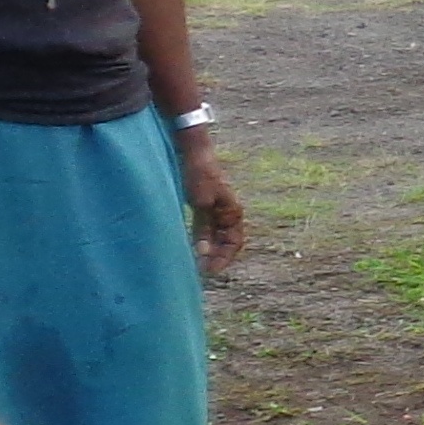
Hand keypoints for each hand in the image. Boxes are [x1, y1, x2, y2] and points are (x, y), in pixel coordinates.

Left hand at [178, 135, 246, 265]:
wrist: (192, 152)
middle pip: (225, 242)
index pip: (234, 242)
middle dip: (215, 258)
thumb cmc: (200, 174)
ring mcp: (214, 210)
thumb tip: (203, 252)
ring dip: (207, 251)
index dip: (224, 258)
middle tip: (201, 271)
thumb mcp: (201, 202)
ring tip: (195, 264)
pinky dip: (199, 240)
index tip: (210, 270)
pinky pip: (204, 229)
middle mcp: (226, 213)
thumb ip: (203, 228)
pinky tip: (189, 247)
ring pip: (214, 237)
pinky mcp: (202, 207)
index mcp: (232, 213)